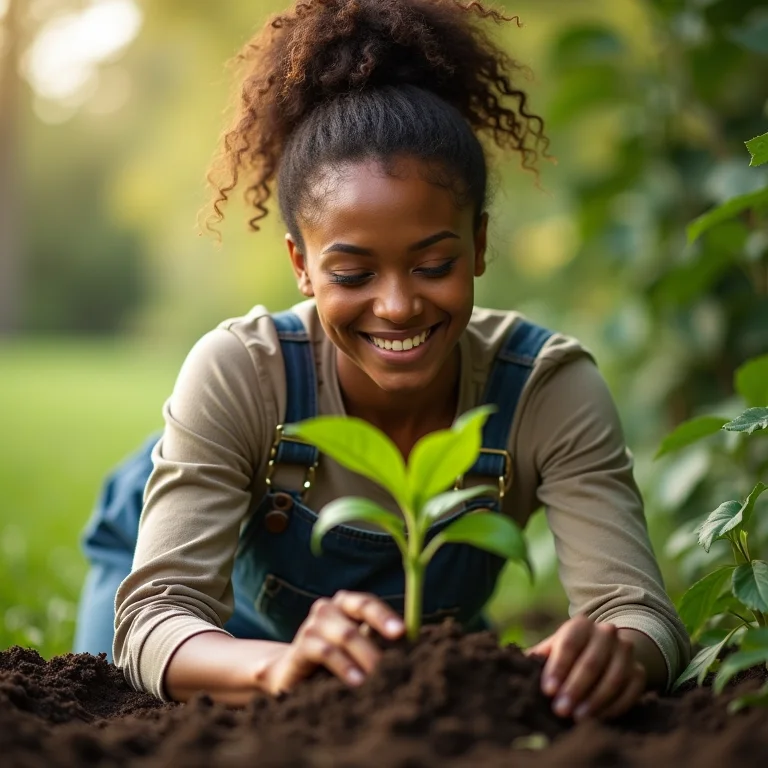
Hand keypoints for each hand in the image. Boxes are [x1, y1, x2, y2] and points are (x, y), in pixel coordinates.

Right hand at [257, 590, 404, 694]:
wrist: (292, 674)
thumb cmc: (335, 660)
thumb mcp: (359, 648)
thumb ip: (381, 641)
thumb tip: (416, 645)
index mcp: (346, 604)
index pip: (367, 602)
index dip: (385, 615)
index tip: (402, 632)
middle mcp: (328, 608)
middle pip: (358, 612)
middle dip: (380, 633)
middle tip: (397, 658)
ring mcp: (313, 624)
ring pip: (345, 634)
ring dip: (365, 655)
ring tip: (379, 676)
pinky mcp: (300, 646)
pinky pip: (326, 652)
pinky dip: (344, 666)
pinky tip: (357, 681)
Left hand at [525, 615, 646, 721]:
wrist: (607, 647)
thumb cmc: (570, 651)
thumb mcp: (554, 648)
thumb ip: (539, 656)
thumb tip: (514, 667)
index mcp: (581, 624)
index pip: (569, 645)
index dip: (558, 668)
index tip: (547, 690)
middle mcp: (607, 633)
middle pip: (591, 662)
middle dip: (574, 688)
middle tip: (560, 710)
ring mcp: (626, 652)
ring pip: (612, 678)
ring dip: (594, 700)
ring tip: (577, 718)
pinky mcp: (639, 672)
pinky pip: (629, 692)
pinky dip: (613, 707)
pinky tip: (597, 719)